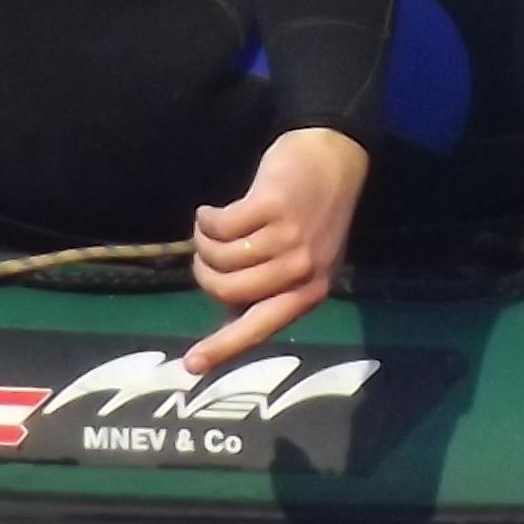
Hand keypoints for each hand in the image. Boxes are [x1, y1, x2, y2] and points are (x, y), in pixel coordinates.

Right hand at [185, 124, 369, 372]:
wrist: (333, 157)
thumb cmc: (310, 214)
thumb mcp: (300, 261)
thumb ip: (268, 292)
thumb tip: (228, 325)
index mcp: (309, 292)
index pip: (260, 328)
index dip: (222, 348)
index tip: (189, 367)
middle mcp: (302, 270)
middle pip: (226, 289)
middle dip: (204, 272)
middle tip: (205, 252)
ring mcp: (289, 238)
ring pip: (219, 256)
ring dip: (203, 241)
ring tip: (211, 227)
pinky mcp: (273, 206)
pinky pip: (219, 225)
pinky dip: (206, 219)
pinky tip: (211, 211)